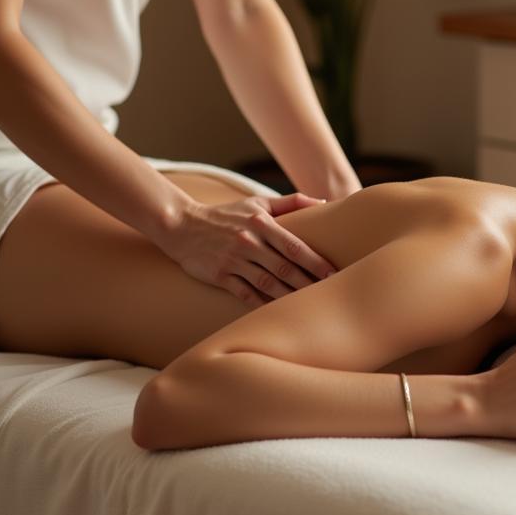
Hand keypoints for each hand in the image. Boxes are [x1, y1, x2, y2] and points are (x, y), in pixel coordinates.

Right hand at [156, 191, 336, 308]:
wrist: (182, 225)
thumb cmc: (227, 215)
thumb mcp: (257, 203)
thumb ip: (291, 202)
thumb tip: (324, 203)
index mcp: (261, 224)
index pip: (294, 245)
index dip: (315, 261)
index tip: (333, 273)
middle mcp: (248, 242)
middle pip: (284, 267)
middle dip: (308, 281)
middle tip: (328, 293)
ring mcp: (233, 260)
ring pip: (267, 283)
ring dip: (289, 295)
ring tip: (308, 305)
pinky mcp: (220, 276)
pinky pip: (246, 294)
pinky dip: (262, 303)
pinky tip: (277, 312)